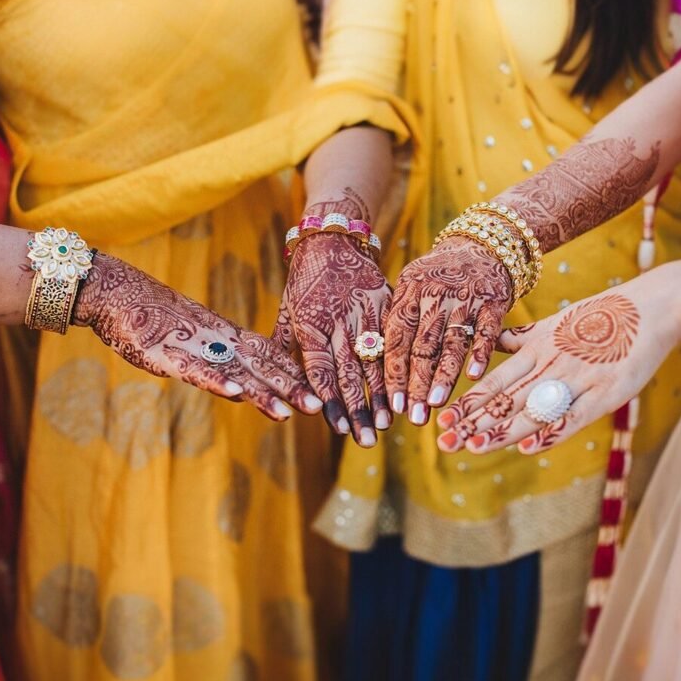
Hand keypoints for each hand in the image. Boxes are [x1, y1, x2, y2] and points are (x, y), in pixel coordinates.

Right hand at [73, 254, 321, 420]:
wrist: (120, 294)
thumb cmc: (155, 319)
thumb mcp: (194, 342)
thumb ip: (220, 362)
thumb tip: (242, 387)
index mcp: (228, 338)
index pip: (269, 356)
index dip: (294, 373)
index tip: (321, 389)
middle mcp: (221, 342)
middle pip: (261, 366)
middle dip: (291, 387)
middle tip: (320, 407)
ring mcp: (198, 348)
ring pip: (236, 372)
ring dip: (263, 392)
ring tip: (290, 411)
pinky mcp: (170, 355)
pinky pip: (197, 369)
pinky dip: (217, 380)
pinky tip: (237, 393)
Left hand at [273, 233, 391, 445]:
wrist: (333, 239)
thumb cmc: (303, 280)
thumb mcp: (287, 310)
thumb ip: (283, 346)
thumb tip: (274, 383)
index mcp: (310, 325)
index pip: (321, 371)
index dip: (330, 401)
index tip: (340, 428)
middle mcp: (338, 322)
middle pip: (349, 373)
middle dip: (358, 410)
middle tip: (367, 441)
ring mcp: (364, 313)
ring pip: (374, 361)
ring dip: (382, 396)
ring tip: (388, 423)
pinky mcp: (385, 304)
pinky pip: (393, 339)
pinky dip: (399, 366)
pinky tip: (405, 388)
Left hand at [383, 235, 511, 426]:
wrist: (482, 246)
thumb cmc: (438, 277)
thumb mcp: (411, 289)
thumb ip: (398, 322)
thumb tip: (376, 368)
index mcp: (408, 293)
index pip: (396, 339)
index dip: (394, 373)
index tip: (393, 404)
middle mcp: (434, 295)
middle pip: (422, 346)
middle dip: (417, 384)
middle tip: (413, 416)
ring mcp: (465, 297)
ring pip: (452, 342)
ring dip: (444, 375)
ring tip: (436, 404)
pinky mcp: (494, 301)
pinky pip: (486, 331)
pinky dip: (480, 353)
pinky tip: (474, 377)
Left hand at [436, 266, 680, 454]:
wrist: (651, 307)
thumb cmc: (599, 317)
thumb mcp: (552, 324)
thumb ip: (518, 340)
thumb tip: (486, 342)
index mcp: (535, 349)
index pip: (493, 381)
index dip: (467, 402)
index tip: (442, 419)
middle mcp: (550, 364)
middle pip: (506, 398)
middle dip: (473, 422)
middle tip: (444, 441)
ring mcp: (578, 378)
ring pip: (532, 408)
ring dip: (502, 430)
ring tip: (473, 447)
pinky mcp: (607, 392)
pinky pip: (575, 416)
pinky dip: (552, 432)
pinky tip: (529, 448)